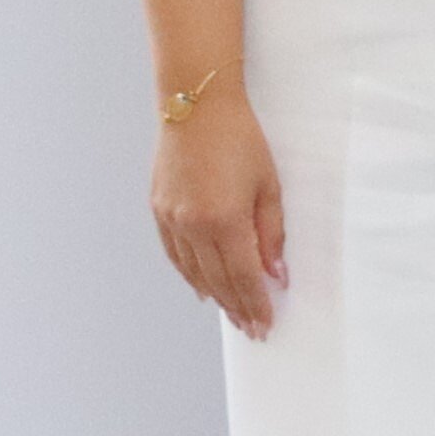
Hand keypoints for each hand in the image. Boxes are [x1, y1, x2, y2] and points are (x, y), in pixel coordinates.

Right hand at [150, 87, 286, 333]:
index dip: (255, 303)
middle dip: (237, 307)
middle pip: (217, 279)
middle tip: (252, 329)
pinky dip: (190, 274)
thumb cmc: (240, 140)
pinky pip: (175, 254)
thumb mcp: (269, 186)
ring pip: (193, 271)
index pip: (242, 276)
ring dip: (215, 295)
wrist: (194, 107)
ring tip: (233, 313)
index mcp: (223, 220)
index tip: (265, 325)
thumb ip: (272, 234)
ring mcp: (171, 219)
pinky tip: (203, 286)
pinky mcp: (159, 210)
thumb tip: (275, 274)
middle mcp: (192, 225)